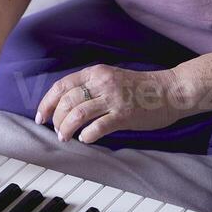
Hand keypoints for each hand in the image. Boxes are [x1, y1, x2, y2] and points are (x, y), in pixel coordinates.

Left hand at [36, 65, 189, 143]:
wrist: (170, 91)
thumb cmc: (140, 88)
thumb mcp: (111, 78)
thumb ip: (91, 86)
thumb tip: (66, 105)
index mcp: (96, 72)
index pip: (61, 86)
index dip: (47, 103)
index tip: (41, 117)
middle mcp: (102, 83)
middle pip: (66, 101)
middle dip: (56, 119)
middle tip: (57, 131)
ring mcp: (113, 98)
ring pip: (77, 114)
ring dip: (66, 129)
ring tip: (66, 137)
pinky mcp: (124, 115)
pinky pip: (97, 127)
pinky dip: (86, 135)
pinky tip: (85, 139)